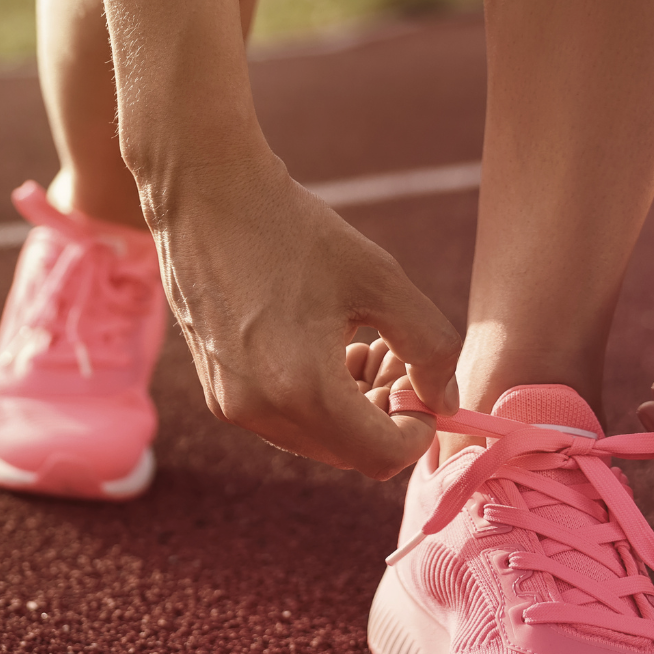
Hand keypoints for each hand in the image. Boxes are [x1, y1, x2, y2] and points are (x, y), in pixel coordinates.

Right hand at [147, 150, 460, 478]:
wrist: (205, 197)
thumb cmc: (294, 230)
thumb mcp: (381, 279)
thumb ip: (431, 346)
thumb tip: (447, 400)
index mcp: (301, 388)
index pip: (382, 456)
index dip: (419, 430)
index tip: (425, 384)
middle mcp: (260, 411)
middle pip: (350, 454)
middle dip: (386, 414)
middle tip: (395, 353)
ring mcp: (232, 406)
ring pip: (318, 440)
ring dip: (353, 406)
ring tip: (361, 341)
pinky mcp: (217, 393)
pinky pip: (284, 421)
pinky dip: (316, 398)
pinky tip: (321, 342)